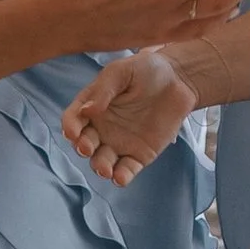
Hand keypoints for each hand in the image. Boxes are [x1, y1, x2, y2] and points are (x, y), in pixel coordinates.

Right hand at [62, 49, 198, 184]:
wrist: (179, 80)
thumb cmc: (146, 70)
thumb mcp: (122, 71)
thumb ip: (104, 89)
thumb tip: (87, 110)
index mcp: (92, 106)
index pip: (73, 119)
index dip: (70, 127)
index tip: (73, 132)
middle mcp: (101, 128)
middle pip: (85, 143)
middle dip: (83, 148)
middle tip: (87, 148)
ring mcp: (119, 143)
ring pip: (102, 161)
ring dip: (100, 167)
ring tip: (104, 169)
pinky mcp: (138, 155)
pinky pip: (126, 170)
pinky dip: (121, 177)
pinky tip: (120, 178)